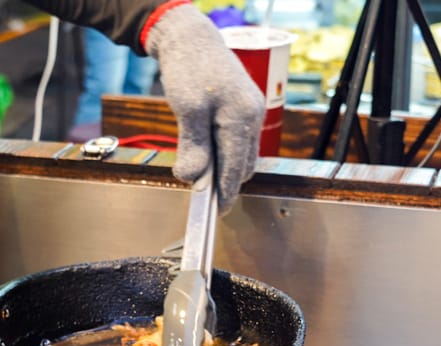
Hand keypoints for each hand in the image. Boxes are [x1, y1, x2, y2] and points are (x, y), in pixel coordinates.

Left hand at [144, 3, 263, 212]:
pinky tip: (207, 156)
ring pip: (241, 154)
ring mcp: (251, 112)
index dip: (224, 194)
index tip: (214, 213)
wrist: (191, 36)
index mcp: (242, 118)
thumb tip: (193, 178)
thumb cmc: (189, 67)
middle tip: (203, 198)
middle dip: (225, 183)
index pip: (236, 169)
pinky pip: (237, 141)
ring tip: (201, 178)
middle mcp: (253, 116)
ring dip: (224, 168)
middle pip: (243, 165)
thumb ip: (192, 145)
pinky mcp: (243, 108)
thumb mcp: (187, 108)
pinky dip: (224, 153)